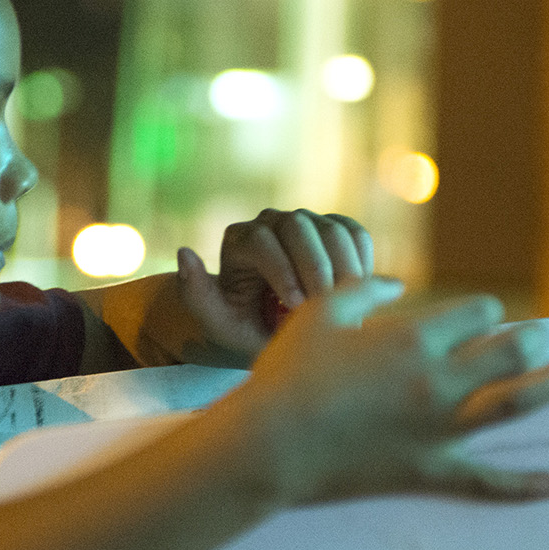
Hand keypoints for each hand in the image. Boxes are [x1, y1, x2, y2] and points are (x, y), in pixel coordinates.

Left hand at [176, 208, 373, 358]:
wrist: (270, 327)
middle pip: (301, 227)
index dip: (284, 273)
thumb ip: (195, 294)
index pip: (263, 242)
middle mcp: (271, 222)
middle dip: (318, 269)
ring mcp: (306, 221)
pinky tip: (361, 294)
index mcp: (239, 239)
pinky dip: (363, 262)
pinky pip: (356, 235)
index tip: (298, 309)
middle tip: (329, 308)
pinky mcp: (334, 230)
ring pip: (333, 229)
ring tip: (349, 306)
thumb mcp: (214, 321)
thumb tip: (185, 254)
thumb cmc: (241, 328)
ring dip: (346, 267)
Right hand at [224, 279, 548, 507]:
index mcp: (414, 337)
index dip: (482, 311)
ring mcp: (440, 430)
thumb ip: (362, 290)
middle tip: (541, 337)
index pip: (478, 312)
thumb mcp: (320, 312)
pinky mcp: (430, 470)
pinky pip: (488, 481)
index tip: (476, 317)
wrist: (268, 444)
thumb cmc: (287, 374)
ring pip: (518, 404)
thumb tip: (395, 285)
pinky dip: (525, 485)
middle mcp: (438, 380)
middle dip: (533, 339)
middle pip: (513, 352)